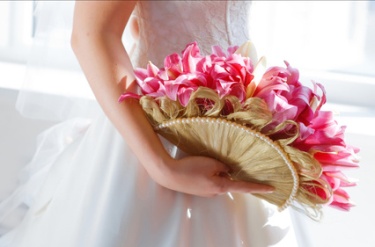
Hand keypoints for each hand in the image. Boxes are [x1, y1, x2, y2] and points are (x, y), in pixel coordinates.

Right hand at [151, 156, 273, 196]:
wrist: (169, 174)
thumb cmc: (191, 168)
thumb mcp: (212, 163)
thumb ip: (224, 167)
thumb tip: (229, 171)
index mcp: (221, 186)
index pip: (244, 187)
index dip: (258, 187)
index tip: (272, 189)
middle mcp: (216, 193)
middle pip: (229, 182)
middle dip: (226, 172)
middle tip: (214, 163)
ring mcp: (206, 193)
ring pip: (218, 180)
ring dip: (216, 172)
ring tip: (202, 163)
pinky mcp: (199, 190)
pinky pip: (210, 181)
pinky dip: (208, 174)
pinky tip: (199, 167)